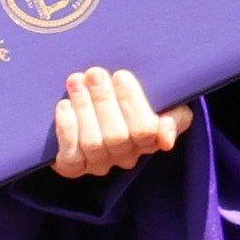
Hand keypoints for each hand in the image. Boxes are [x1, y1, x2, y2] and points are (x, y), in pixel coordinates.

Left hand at [50, 68, 192, 179]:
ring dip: (83, 108)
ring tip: (76, 81)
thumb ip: (174, 118)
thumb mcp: (166, 104)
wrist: (94, 108)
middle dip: (103, 100)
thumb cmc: (133, 102)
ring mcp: (99, 163)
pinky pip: (71, 156)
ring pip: (93, 143)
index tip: (120, 74)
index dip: (131, 102)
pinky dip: (67, 129)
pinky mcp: (74, 166)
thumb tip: (165, 139)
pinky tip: (64, 105)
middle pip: (116, 136)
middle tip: (94, 73)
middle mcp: (126, 156)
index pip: (145, 129)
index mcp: (150, 141)